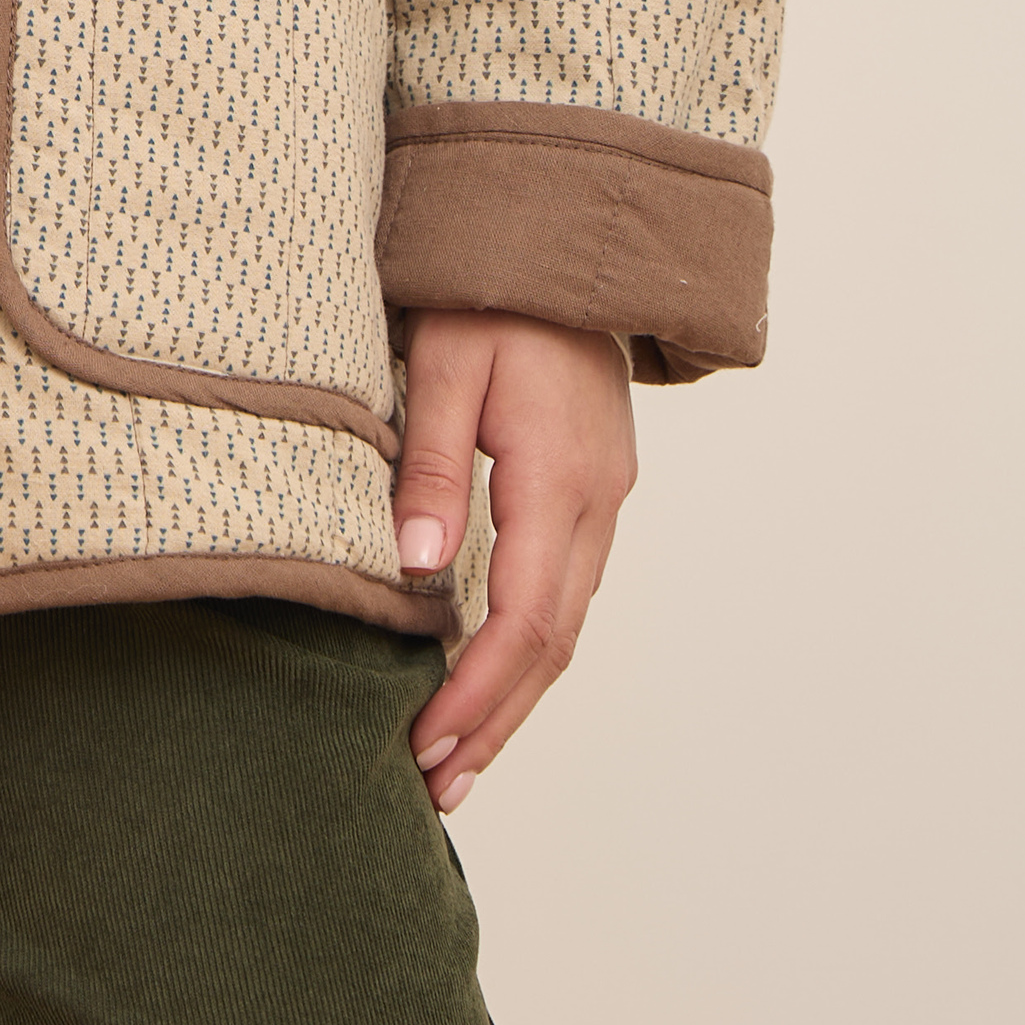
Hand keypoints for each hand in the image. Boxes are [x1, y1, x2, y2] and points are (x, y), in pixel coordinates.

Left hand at [395, 312, 635, 820]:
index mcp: (561, 479)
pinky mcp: (594, 491)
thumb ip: (431, 467)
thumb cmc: (491, 292)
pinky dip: (529, 650)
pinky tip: (492, 676)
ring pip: (566, 628)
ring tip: (458, 757)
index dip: (477, 695)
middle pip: (554, 646)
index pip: (525, 620)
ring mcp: (604, 501)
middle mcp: (597, 505)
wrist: (565, 239)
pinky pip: (566, 593)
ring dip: (514, 698)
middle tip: (438, 785)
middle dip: (496, 722)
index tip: (425, 746)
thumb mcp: (443, 364)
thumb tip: (419, 573)